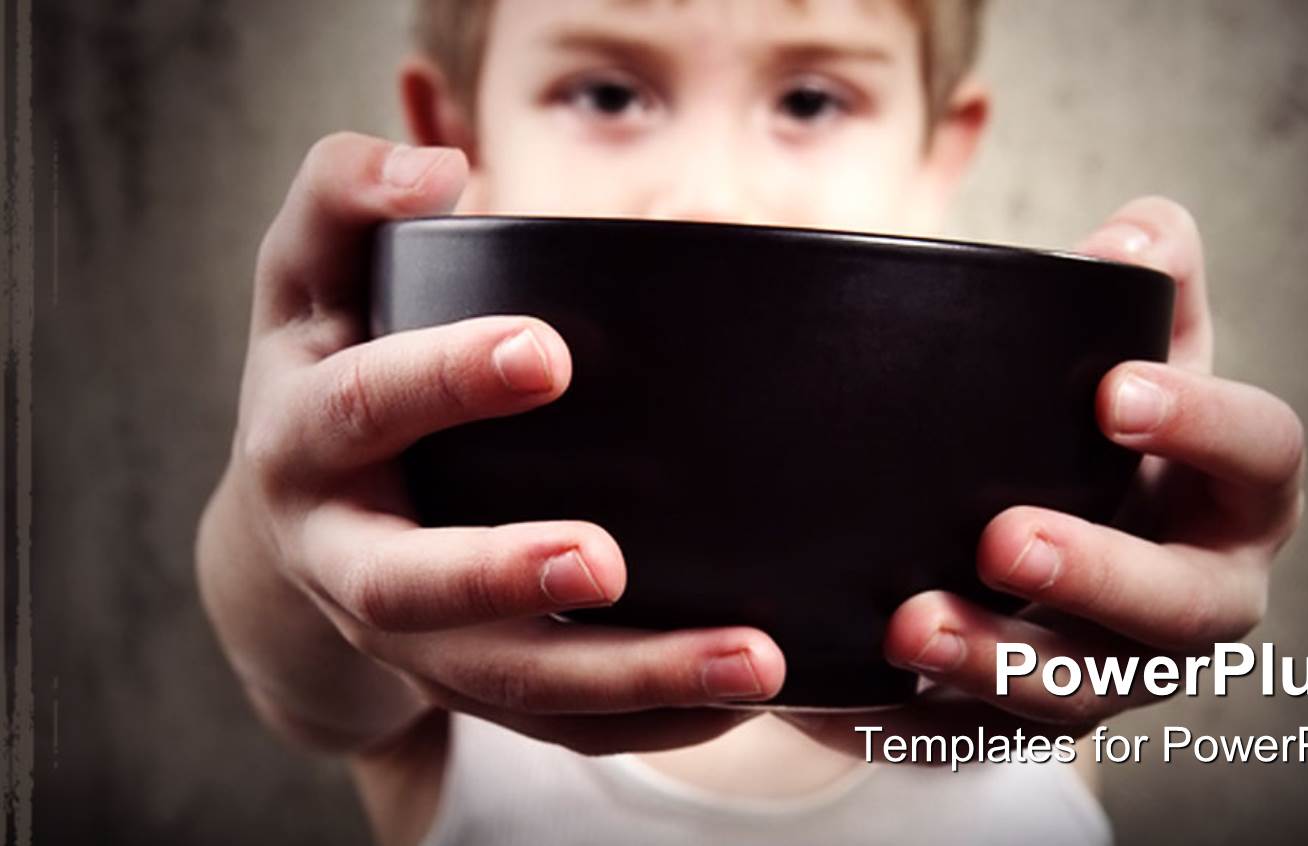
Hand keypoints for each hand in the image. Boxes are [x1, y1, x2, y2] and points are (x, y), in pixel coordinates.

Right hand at [197, 132, 784, 756]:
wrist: (290, 520)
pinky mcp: (468, 682)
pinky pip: (558, 724)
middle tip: (604, 562)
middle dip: (504, 575)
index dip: (440, 379)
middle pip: (409, 587)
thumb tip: (434, 167)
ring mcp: (407, 638)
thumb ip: (348, 196)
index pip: (359, 405)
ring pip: (505, 684)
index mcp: (305, 438)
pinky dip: (653, 719)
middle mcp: (344, 555)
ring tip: (750, 661)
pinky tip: (744, 695)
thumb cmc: (328, 364)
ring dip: (626, 679)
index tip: (546, 351)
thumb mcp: (309, 274)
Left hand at [779, 197, 1304, 753]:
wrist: (1045, 539)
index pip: (1263, 457)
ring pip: (1080, 692)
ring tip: (908, 624)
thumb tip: (1131, 238)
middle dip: (1097, 577)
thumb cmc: (1096, 432)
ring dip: (997, 663)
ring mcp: (1119, 672)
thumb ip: (1147, 276)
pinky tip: (848, 692)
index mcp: (1234, 494)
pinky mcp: (1032, 723)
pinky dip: (916, 721)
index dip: (1203, 426)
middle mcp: (1196, 597)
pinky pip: (981, 740)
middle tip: (1003, 536)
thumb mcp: (1132, 347)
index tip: (1112, 390)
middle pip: (1180, 610)